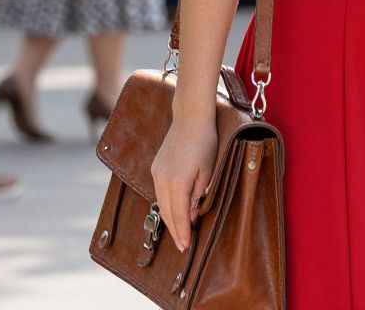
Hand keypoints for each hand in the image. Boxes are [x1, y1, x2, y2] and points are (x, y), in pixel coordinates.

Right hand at [151, 113, 217, 253]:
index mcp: (178, 182)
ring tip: (178, 232)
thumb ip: (198, 194)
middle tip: (182, 246)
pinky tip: (172, 210)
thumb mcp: (208, 170)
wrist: (190, 117)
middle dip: (175, 231)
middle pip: (167, 213)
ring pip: (161, 203)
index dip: (182, 233)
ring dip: (169, 219)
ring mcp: (157, 173)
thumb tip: (190, 214)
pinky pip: (159, 192)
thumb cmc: (204, 141)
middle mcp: (163, 180)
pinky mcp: (156, 167)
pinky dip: (166, 204)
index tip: (186, 247)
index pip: (178, 215)